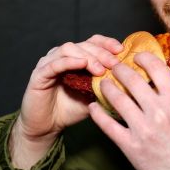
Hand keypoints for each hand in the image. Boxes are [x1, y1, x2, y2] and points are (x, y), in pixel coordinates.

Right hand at [9, 34, 122, 169]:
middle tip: (114, 63)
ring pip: (69, 49)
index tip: (121, 50)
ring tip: (100, 69)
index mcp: (76, 57)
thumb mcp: (94, 96)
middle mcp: (62, 56)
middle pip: (84, 44)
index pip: (93, 42)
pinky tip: (81, 63)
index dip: (107, 43)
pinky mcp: (39, 74)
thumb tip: (130, 82)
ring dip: (88, 57)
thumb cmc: (70, 110)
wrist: (47, 127)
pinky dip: (69, 61)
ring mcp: (49, 63)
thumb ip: (107, 86)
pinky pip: (54, 64)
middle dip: (101, 52)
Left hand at [89, 52, 169, 169]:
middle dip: (119, 69)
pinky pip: (108, 125)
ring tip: (102, 83)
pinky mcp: (131, 147)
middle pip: (132, 80)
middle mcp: (158, 111)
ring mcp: (143, 129)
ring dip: (106, 87)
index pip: (156, 68)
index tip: (136, 56)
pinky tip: (94, 107)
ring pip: (117, 99)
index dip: (143, 58)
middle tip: (113, 66)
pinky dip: (98, 113)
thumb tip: (159, 83)